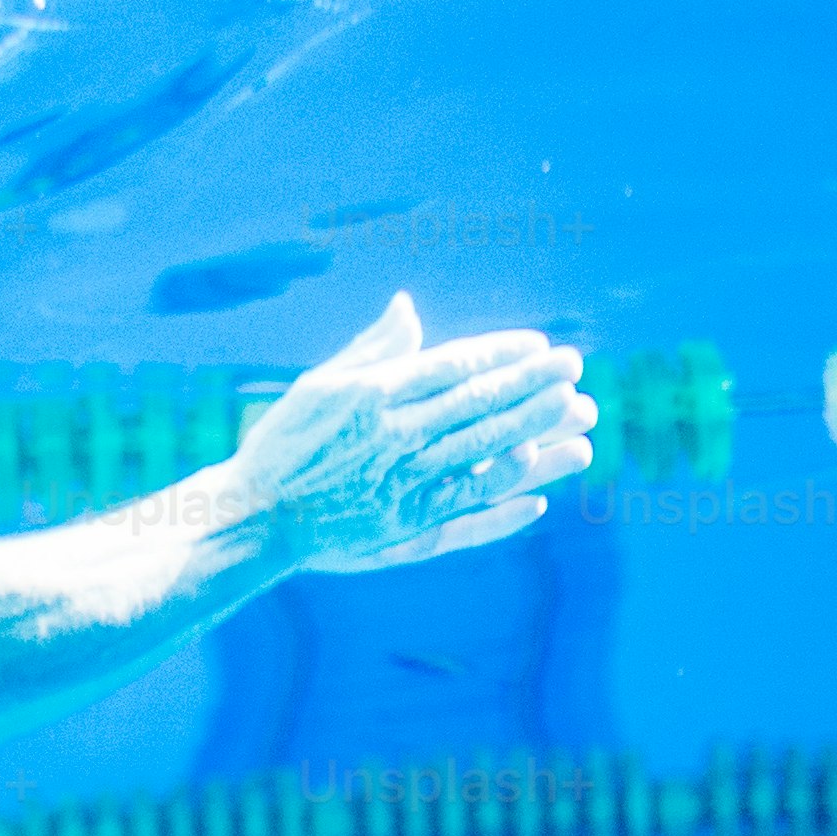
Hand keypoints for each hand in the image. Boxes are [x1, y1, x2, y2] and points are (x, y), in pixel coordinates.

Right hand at [232, 294, 592, 574]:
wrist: (254, 517)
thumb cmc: (284, 444)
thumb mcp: (320, 385)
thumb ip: (373, 349)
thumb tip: (409, 304)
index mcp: (373, 396)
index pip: (454, 366)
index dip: (502, 354)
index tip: (540, 345)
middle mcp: (394, 438)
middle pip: (480, 406)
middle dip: (534, 385)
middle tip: (576, 368)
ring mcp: (403, 487)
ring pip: (487, 457)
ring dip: (539, 437)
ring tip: (582, 419)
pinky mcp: (406, 531)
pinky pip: (468, 516)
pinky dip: (506, 507)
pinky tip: (541, 498)